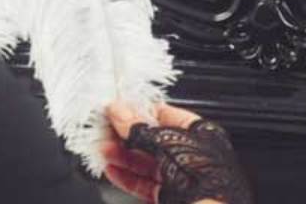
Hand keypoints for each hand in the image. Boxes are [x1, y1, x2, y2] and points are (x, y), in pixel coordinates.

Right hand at [101, 102, 229, 203]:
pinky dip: (126, 177)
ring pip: (146, 163)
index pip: (165, 115)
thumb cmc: (202, 176)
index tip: (117, 110)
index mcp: (198, 133)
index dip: (140, 111)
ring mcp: (181, 176)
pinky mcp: (171, 196)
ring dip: (122, 156)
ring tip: (103, 150)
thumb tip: (119, 111)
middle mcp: (191, 154)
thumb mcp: (165, 143)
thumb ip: (138, 128)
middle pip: (152, 140)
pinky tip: (112, 170)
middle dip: (126, 136)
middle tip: (104, 131)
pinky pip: (145, 183)